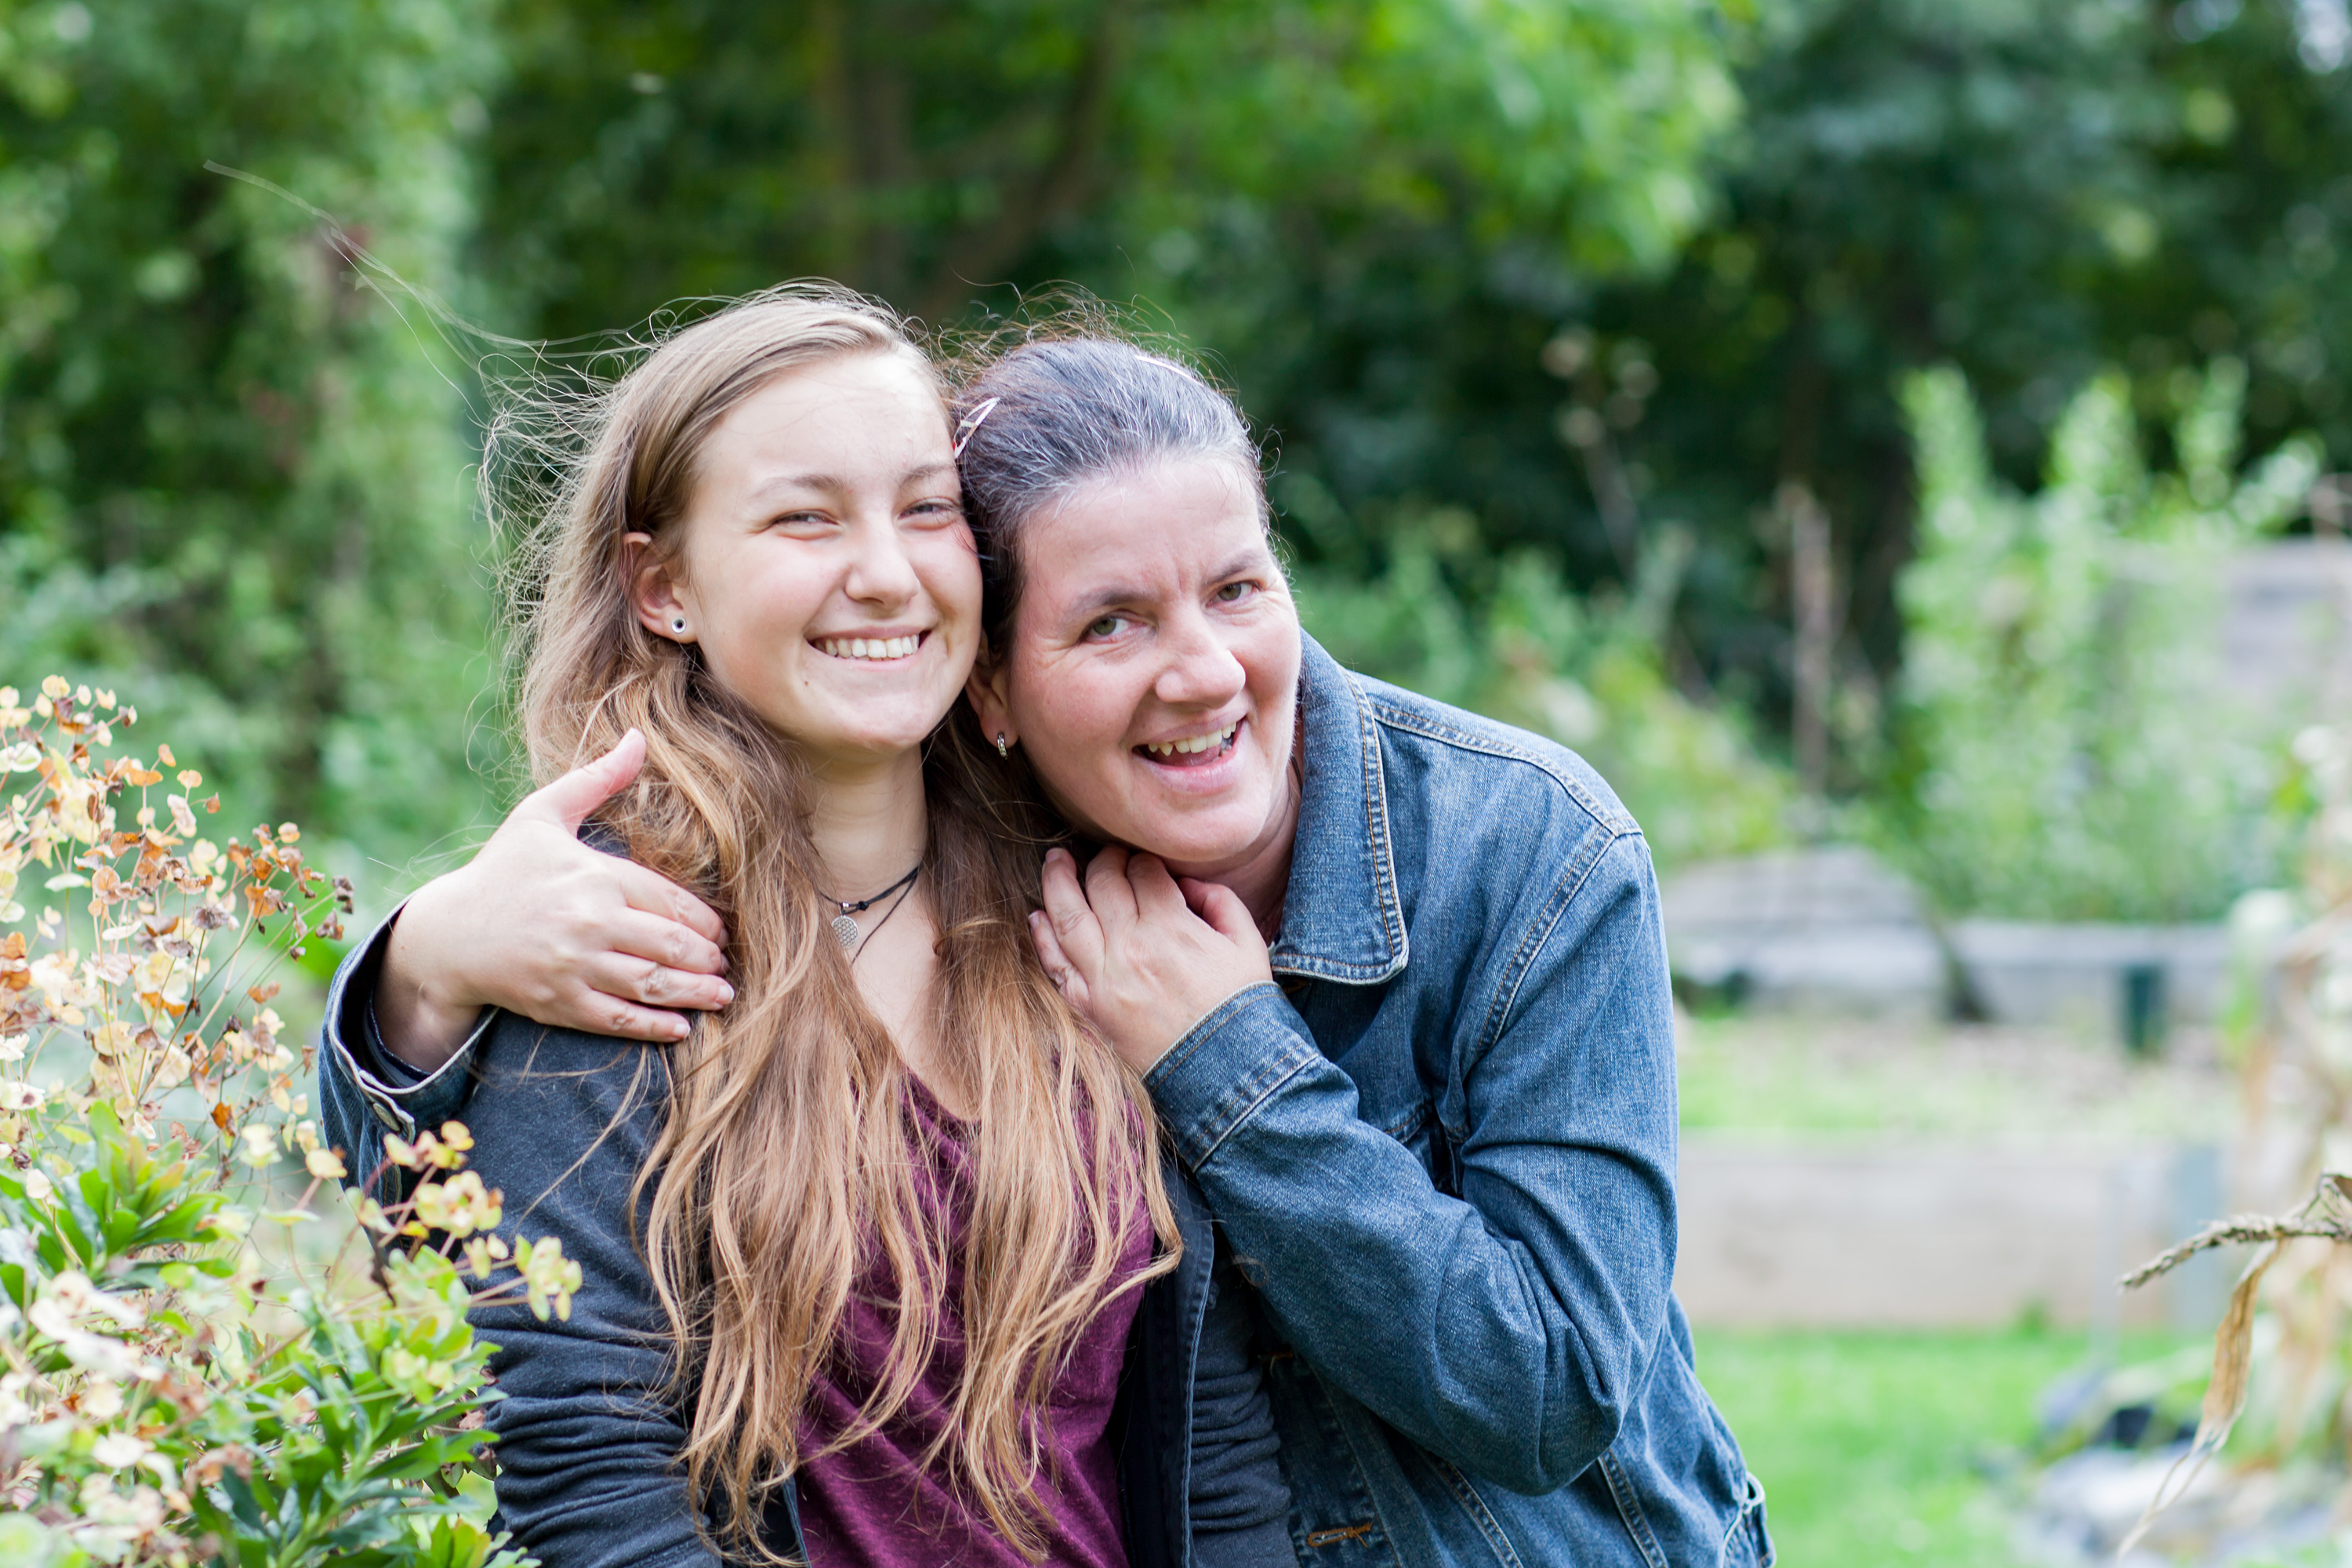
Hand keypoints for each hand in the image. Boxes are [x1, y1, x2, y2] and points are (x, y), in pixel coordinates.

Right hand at [375, 730, 733, 1069]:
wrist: (448, 933)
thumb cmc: (502, 869)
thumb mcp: (542, 814)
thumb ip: (597, 779)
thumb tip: (638, 737)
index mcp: (594, 875)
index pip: (670, 900)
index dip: (705, 920)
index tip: (722, 930)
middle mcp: (588, 922)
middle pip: (670, 944)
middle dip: (707, 957)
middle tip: (725, 963)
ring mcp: (573, 965)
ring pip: (652, 983)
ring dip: (695, 992)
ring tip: (722, 994)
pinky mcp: (558, 1002)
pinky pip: (618, 1019)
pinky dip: (655, 1026)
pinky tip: (682, 1028)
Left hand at [1028, 846, 1272, 1075]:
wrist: (1225, 1071)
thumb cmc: (1239, 1005)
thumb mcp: (1248, 942)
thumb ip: (1219, 899)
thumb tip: (1184, 881)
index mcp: (1172, 928)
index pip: (1142, 871)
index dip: (1141, 858)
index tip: (1141, 860)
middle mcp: (1131, 948)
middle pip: (1102, 883)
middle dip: (1103, 860)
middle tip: (1105, 855)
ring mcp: (1103, 978)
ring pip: (1067, 915)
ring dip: (1056, 880)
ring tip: (1055, 860)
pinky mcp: (1088, 1006)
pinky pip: (1055, 963)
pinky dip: (1042, 936)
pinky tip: (1038, 915)